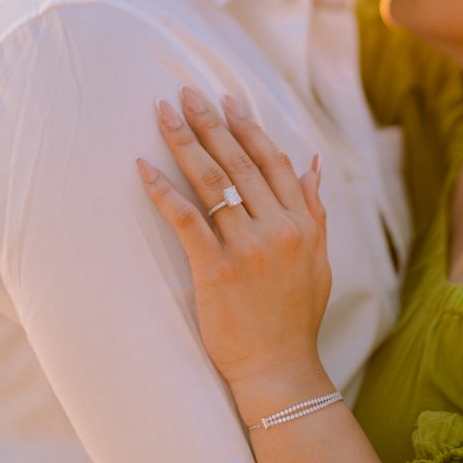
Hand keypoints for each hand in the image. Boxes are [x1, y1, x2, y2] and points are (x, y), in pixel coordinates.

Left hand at [136, 86, 332, 423]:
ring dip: (185, 143)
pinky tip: (143, 168)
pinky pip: (185, 219)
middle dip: (209, 123)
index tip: (227, 101)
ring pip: (212, 182)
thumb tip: (313, 165)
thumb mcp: (320, 260)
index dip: (248, 127)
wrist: (279, 369)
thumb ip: (315, 210)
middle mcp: (278, 228)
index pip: (272, 161)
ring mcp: (247, 248)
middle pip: (238, 162)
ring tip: (164, 115)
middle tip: (185, 93)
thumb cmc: (296, 316)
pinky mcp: (216, 270)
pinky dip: (163, 191)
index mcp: (302, 222)